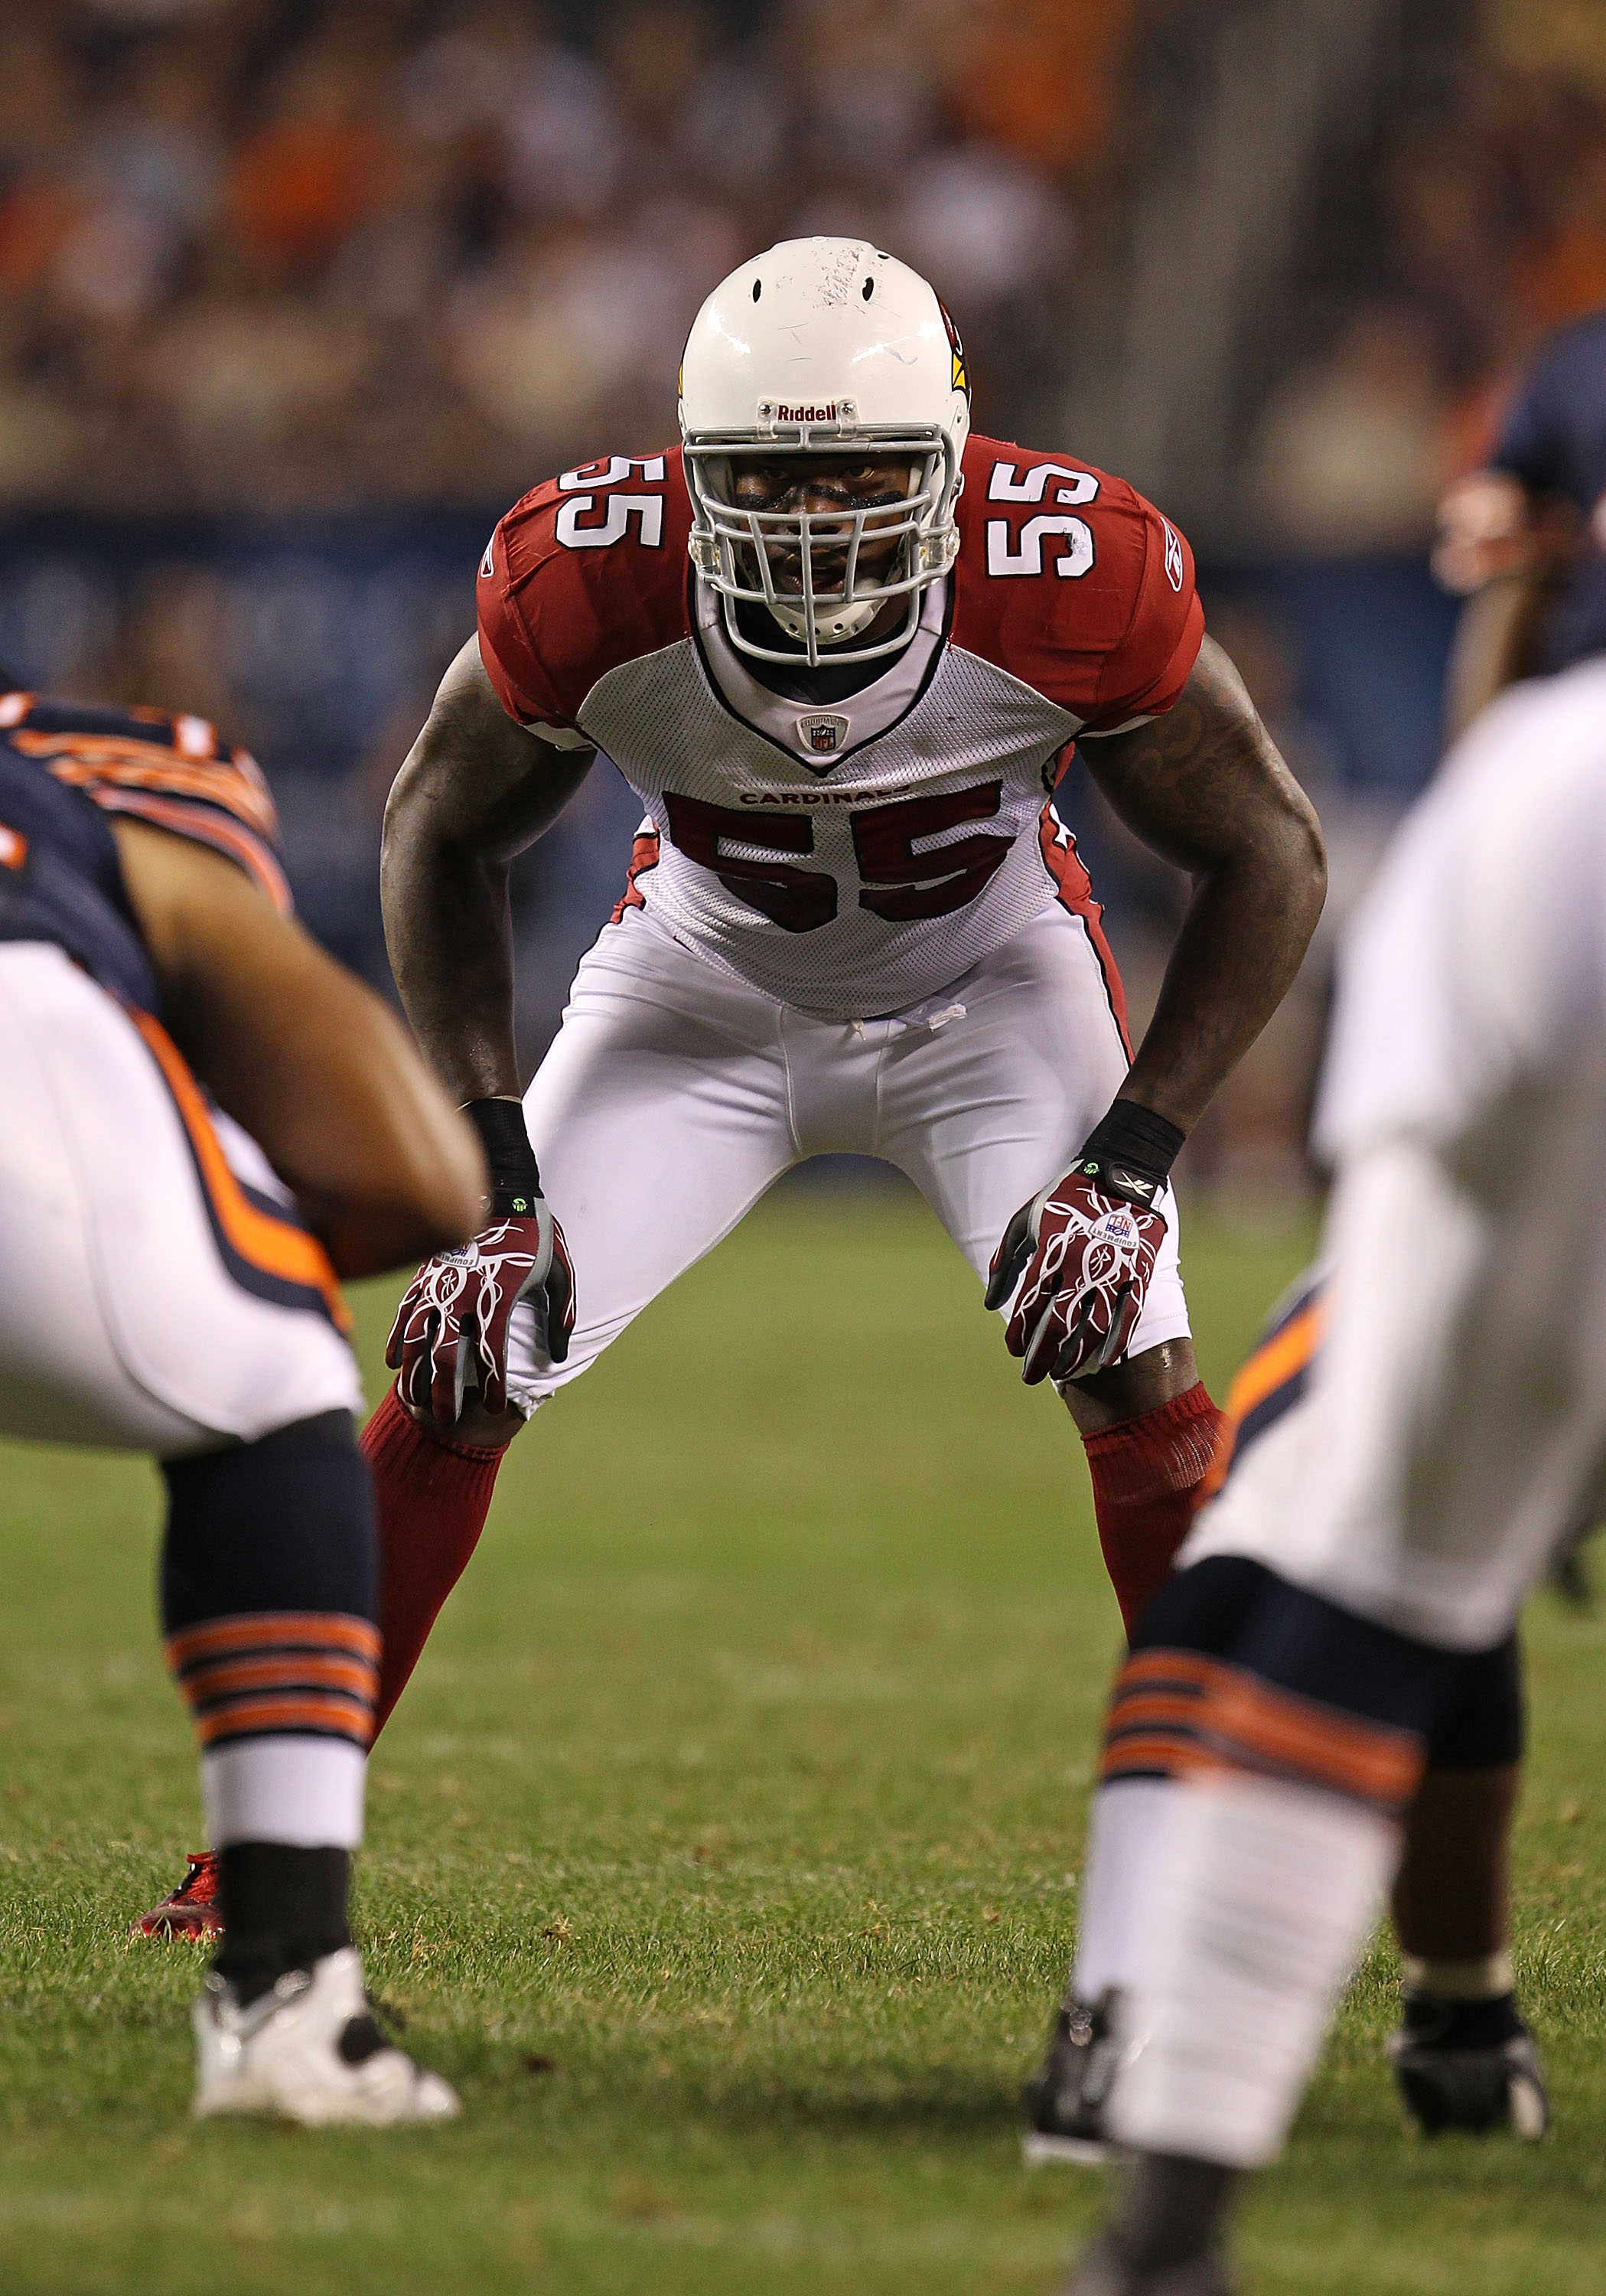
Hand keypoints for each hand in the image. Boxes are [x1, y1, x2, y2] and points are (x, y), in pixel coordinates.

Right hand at [386, 1206, 574, 1422]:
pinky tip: (396, 1365)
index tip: (493, 1407)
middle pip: (447, 1357)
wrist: (498, 1189)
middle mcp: (463, 1296)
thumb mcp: (559, 1271)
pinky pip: (404, 1315)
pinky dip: (398, 1342)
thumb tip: (558, 1354)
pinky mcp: (422, 1277)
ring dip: (417, 1375)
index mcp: (499, 1298)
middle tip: (448, 1419)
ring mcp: (438, 1287)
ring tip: (418, 1402)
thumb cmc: (534, 1234)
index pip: (492, 1354)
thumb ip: (561, 1314)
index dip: (492, 1385)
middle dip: (446, 1393)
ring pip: (417, 1340)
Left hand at [985, 1165, 1165, 1385]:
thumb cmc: (1066, 1197)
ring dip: (1076, 1356)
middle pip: (1058, 1325)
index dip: (1018, 1333)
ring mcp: (1112, 1272)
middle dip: (1042, 1356)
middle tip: (1031, 1376)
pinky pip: (1128, 1317)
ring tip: (1062, 1373)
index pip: (1030, 1305)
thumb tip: (990, 1303)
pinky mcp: (1139, 1274)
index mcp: (1051, 1252)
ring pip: (1093, 1328)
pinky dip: (1116, 1343)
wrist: (1122, 1174)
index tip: (1012, 1349)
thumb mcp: (1026, 1219)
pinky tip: (1104, 1361)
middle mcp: (1080, 1266)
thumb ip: (1006, 1260)